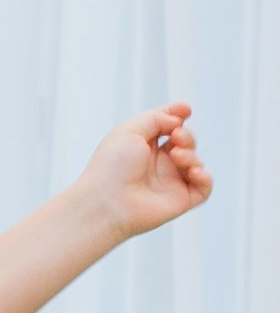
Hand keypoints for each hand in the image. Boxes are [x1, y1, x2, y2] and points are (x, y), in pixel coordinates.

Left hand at [78, 104, 212, 243]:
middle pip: (185, 142)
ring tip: (176, 155)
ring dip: (191, 154)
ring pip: (195, 161)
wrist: (106, 202)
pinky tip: (193, 171)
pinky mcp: (179, 200)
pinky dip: (205, 177)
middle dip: (186, 135)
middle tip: (176, 136)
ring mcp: (169, 182)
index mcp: (142, 145)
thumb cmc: (111, 167)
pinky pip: (204, 187)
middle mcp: (156, 163)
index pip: (167, 126)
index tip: (185, 110)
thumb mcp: (130, 130)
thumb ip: (156, 118)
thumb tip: (178, 121)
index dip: (178, 116)